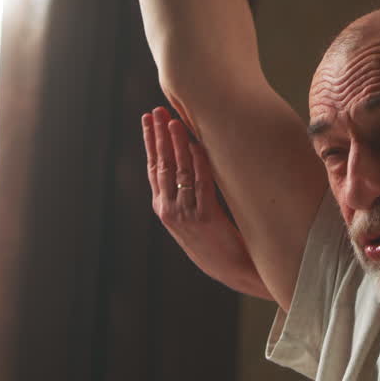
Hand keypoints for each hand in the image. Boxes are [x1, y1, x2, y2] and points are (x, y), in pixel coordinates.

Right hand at [143, 106, 272, 300]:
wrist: (231, 269)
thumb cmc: (217, 242)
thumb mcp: (194, 217)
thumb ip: (188, 193)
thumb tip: (190, 161)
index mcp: (164, 209)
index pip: (153, 169)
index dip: (150, 143)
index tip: (148, 120)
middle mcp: (170, 210)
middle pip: (161, 165)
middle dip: (157, 136)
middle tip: (155, 111)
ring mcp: (185, 214)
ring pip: (178, 171)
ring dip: (176, 143)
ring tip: (173, 120)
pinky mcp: (205, 217)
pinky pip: (201, 183)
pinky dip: (199, 162)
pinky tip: (198, 144)